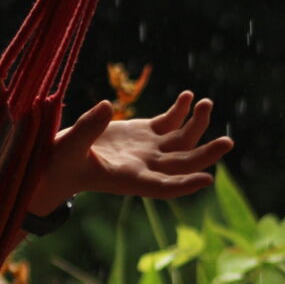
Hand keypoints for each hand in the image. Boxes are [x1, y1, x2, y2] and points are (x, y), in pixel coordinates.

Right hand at [28, 91, 233, 215]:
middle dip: (206, 155)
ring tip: (205, 103)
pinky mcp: (144, 133)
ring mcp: (147, 149)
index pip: (162, 187)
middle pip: (183, 164)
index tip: (207, 179)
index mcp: (128, 178)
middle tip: (227, 142)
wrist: (57, 161)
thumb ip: (87, 129)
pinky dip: (182, 111)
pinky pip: (171, 123)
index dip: (185, 185)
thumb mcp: (68, 147)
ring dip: (198, 124)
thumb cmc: (58, 162)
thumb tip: (106, 105)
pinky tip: (188, 96)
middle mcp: (144, 166)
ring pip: (183, 141)